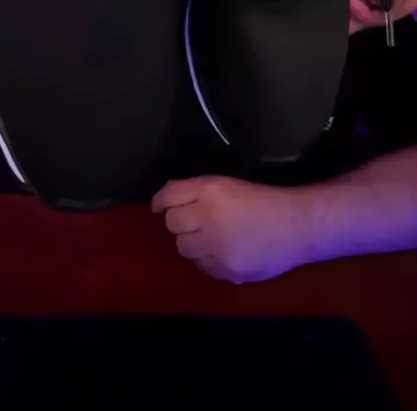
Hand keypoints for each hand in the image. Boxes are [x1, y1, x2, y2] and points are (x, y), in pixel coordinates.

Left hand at [152, 176, 308, 283]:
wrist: (295, 226)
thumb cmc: (262, 199)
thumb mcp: (227, 184)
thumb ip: (194, 189)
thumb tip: (165, 199)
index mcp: (210, 191)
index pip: (168, 197)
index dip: (161, 201)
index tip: (160, 206)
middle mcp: (208, 218)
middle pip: (173, 224)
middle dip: (180, 222)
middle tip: (195, 221)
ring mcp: (217, 248)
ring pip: (184, 249)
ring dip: (192, 242)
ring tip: (211, 237)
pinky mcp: (227, 271)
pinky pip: (203, 267)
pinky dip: (208, 260)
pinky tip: (225, 252)